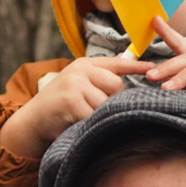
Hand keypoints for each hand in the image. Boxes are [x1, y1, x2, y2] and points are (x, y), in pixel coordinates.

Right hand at [0, 55, 152, 157]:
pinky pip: (93, 115)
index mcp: (84, 64)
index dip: (136, 66)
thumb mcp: (78, 87)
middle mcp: (80, 69)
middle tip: (92, 109)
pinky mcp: (70, 99)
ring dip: (97, 115)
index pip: (116, 63)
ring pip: (105, 103)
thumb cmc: (59, 108)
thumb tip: (126, 86)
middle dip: (110, 100)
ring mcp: (74, 83)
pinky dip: (88, 123)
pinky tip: (75, 123)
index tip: (153, 68)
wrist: (32, 121)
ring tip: (80, 117)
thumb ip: (98, 83)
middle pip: (115, 85)